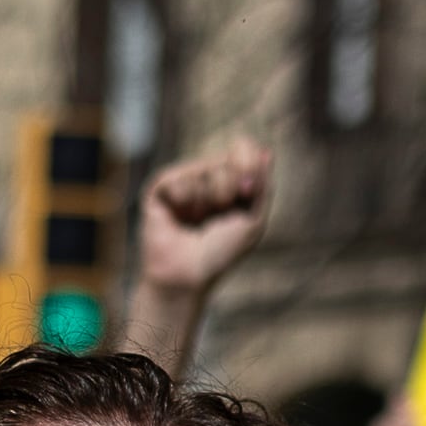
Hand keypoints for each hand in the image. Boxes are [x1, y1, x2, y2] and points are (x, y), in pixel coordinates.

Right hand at [136, 138, 276, 294]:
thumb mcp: (253, 221)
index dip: (247, 163)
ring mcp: (182, 184)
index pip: (243, 150)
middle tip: (220, 212)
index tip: (248, 189)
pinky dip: (183, 200)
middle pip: (225, 161)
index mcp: (231, 185)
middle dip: (228, 189)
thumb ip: (262, 186)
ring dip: (204, 201)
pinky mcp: (158, 190)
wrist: (188, 275)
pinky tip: (177, 217)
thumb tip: (266, 151)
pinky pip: (176, 179)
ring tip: (195, 221)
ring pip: (201, 170)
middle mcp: (206, 181)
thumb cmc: (221, 254)